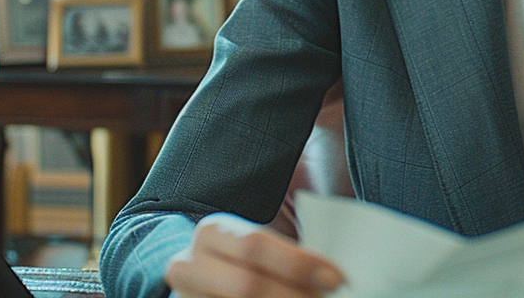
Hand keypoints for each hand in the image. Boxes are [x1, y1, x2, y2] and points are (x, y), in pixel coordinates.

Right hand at [165, 212, 343, 296]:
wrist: (213, 276)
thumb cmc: (251, 258)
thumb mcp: (267, 236)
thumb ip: (292, 235)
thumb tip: (332, 264)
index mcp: (213, 232)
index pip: (254, 245)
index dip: (297, 263)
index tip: (335, 277)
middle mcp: (190, 265)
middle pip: (246, 286)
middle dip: (294, 295)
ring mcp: (188, 297)